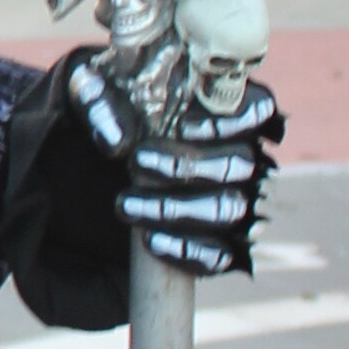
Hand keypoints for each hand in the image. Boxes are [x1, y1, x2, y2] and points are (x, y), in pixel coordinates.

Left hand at [70, 55, 283, 275]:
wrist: (88, 167)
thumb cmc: (106, 114)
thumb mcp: (89, 92)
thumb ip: (97, 102)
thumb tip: (118, 142)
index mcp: (226, 108)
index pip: (259, 108)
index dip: (231, 119)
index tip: (183, 127)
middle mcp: (244, 155)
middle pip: (241, 164)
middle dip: (186, 166)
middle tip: (136, 163)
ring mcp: (238, 203)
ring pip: (230, 210)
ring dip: (177, 209)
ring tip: (127, 205)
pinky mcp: (221, 245)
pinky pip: (221, 256)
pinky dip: (188, 251)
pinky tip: (151, 241)